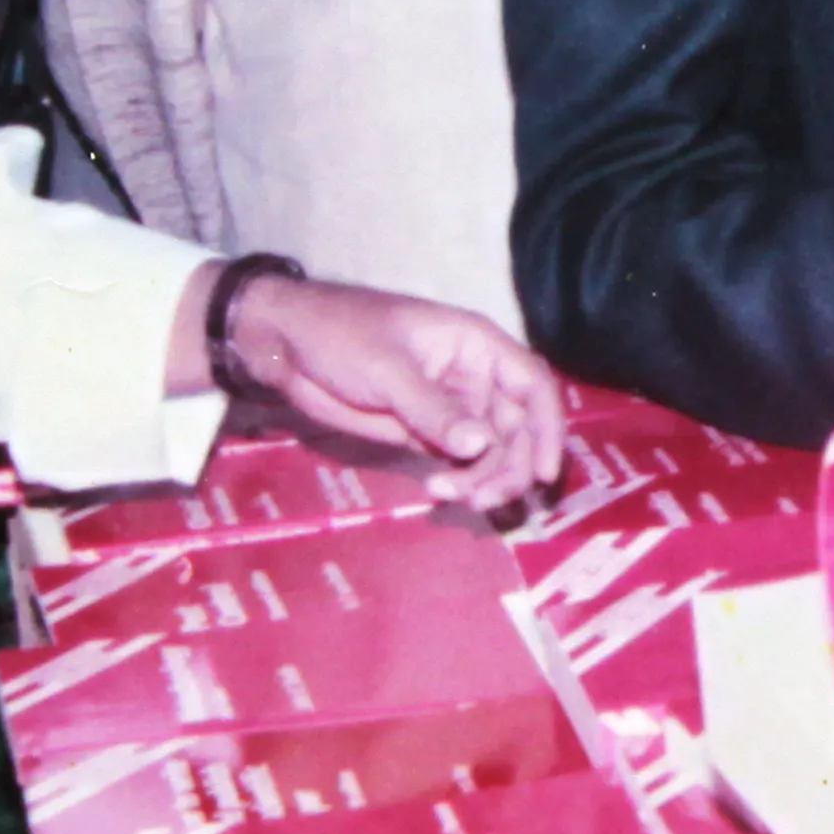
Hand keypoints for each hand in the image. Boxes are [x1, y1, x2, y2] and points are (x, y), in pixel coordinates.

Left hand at [222, 274, 573, 504]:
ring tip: (454, 496)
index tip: (543, 472)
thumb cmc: (341, 335)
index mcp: (476, 346)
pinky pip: (458, 463)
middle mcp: (474, 378)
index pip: (532, 386)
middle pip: (517, 428)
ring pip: (490, 452)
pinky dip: (458, 480)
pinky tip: (437, 490)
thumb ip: (435, 410)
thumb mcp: (389, 369)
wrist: (285, 345)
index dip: (547, 428)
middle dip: (510, 466)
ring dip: (483, 479)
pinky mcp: (425, 434)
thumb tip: (481, 447)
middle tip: (485, 497)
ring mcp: (451, 409)